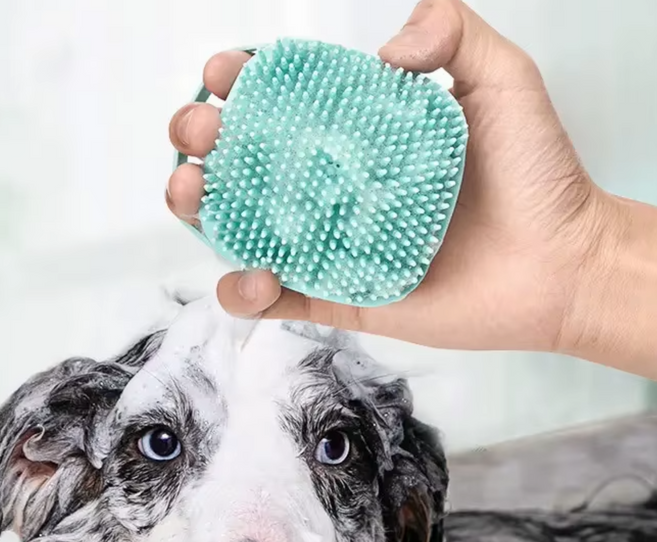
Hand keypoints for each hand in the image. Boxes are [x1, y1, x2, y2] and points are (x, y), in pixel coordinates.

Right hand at [166, 0, 614, 355]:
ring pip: (247, 229)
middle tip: (198, 137)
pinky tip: (247, 278)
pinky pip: (280, 300)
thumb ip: (453, 33)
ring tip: (190, 194)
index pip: (285, 107)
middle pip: (248, 164)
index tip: (224, 76)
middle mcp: (337, 189)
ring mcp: (334, 246)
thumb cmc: (539, 179)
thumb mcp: (503, 83)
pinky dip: (246, 294)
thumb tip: (384, 52)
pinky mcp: (341, 299)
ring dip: (202, 212)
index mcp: (362, 138)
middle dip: (204, 143)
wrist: (559, 267)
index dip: (243, 86)